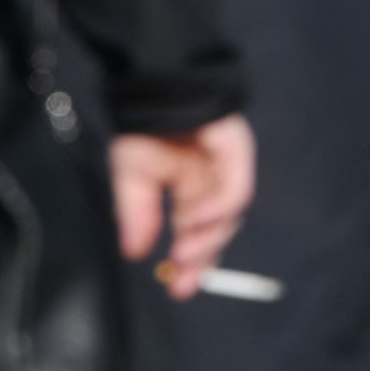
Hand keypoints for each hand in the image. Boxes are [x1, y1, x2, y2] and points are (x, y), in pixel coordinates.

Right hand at [114, 119, 256, 297]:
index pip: (194, 233)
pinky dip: (218, 210)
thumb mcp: (131, 176)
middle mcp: (211, 181)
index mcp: (189, 187)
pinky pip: (235, 189)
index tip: (177, 290)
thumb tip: (134, 254)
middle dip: (201, 260)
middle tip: (184, 285)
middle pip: (215, 230)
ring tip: (182, 255)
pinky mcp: (238, 152)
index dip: (189, 262)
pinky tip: (195, 220)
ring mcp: (227, 167)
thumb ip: (136, 215)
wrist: (154, 81)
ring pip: (228, 215)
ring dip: (206, 239)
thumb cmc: (143, 124)